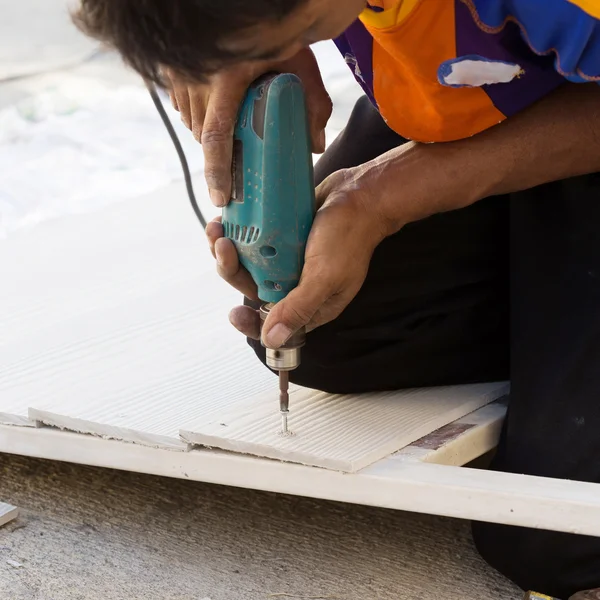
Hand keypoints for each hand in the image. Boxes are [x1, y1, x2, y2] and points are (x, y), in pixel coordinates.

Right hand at [163, 48, 331, 206]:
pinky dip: (196, 113)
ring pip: (189, 120)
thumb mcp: (302, 68)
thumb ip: (313, 107)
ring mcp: (183, 70)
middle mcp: (198, 75)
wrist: (255, 7)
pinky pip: (182, 103)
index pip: (215, 137)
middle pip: (201, 133)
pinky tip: (214, 110)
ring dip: (207, 133)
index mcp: (227, 79)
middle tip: (234, 167)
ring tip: (229, 136)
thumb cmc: (281, 35)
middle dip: (216, 155)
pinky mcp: (176, 66)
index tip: (220, 198)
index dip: (217, 173)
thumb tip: (315, 147)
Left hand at [206, 167, 387, 347]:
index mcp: (310, 303)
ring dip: (230, 250)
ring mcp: (289, 260)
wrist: (361, 194)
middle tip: (222, 246)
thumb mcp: (324, 277)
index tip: (235, 313)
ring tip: (217, 229)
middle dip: (232, 270)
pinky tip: (228, 220)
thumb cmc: (351, 235)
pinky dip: (240, 232)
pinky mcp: (284, 238)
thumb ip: (298, 308)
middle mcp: (296, 284)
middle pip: (254, 288)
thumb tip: (271, 339)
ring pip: (250, 263)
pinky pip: (256, 241)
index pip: (275, 324)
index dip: (251, 323)